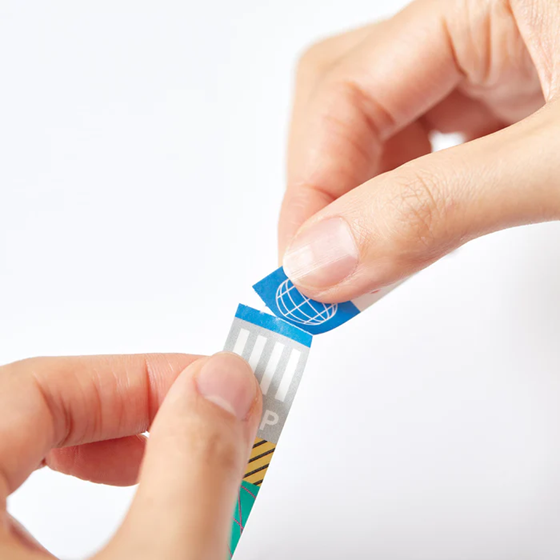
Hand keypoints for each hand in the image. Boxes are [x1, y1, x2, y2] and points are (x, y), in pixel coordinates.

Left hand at [0, 352, 260, 558]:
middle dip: (131, 409)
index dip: (138, 376)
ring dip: (109, 447)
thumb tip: (224, 384)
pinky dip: (81, 493)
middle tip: (204, 416)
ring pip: (20, 457)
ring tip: (173, 463)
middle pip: (28, 415)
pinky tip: (128, 511)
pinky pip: (17, 504)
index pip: (36, 388)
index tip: (211, 384)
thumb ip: (190, 469)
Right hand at [279, 0, 559, 301]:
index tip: (303, 269)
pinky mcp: (513, 102)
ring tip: (366, 260)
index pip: (345, 92)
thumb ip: (436, 208)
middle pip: (344, 100)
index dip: (311, 188)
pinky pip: (427, 146)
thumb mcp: (555, 164)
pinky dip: (406, 199)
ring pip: (383, 126)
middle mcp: (477, 22)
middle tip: (321, 267)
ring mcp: (495, 61)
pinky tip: (412, 232)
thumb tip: (325, 260)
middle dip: (325, 190)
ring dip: (362, 200)